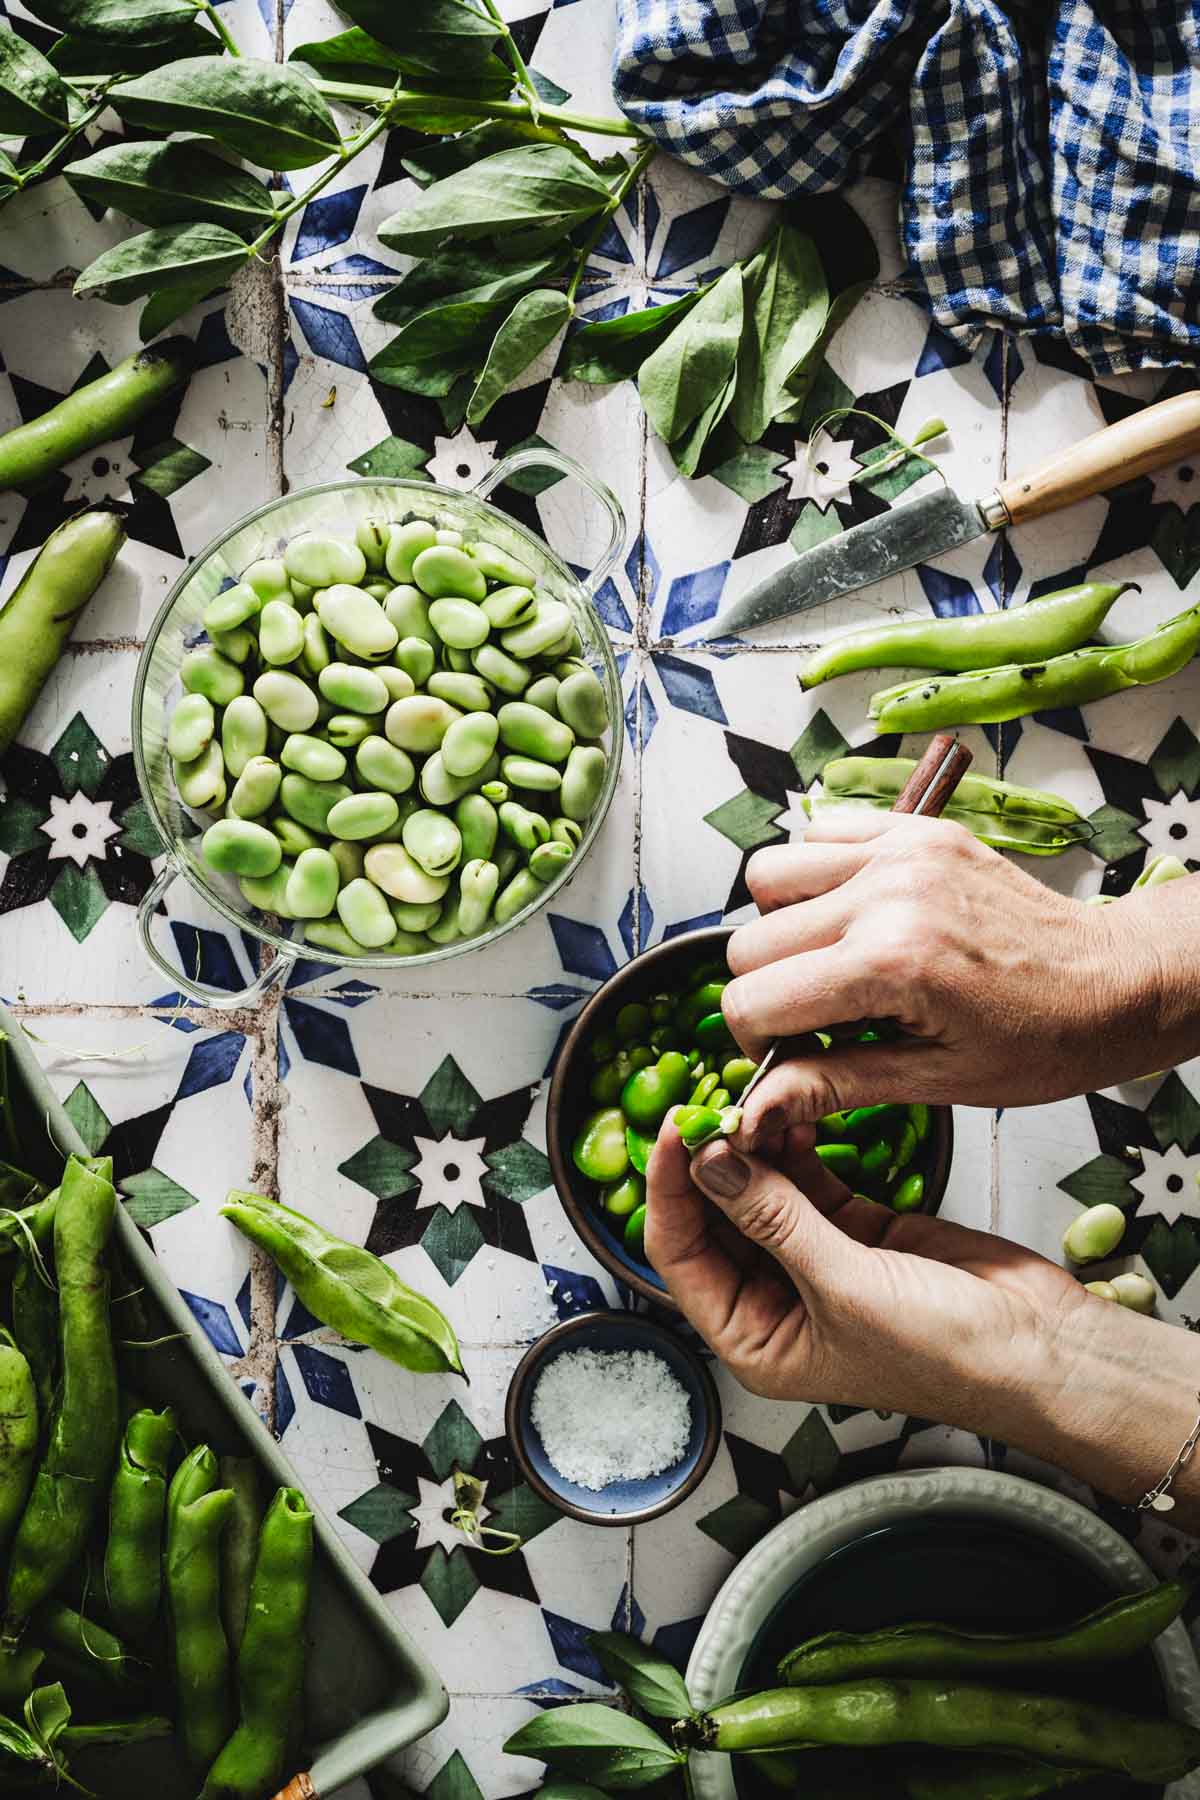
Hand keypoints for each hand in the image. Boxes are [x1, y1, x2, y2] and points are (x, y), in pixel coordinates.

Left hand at [645, 1118, 1080, 1416]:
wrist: (1042, 1348)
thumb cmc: (947, 1354)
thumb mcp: (843, 1287)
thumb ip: (773, 1218)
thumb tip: (709, 1161)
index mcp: (754, 1339)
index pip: (681, 1255)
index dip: (669, 1190)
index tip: (678, 1129)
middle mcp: (776, 1303)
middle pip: (714, 1217)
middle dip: (708, 1160)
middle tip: (708, 1101)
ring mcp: (816, 1262)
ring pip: (760, 1190)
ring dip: (752, 1145)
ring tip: (749, 1098)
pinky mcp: (857, 1228)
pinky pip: (807, 1178)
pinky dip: (795, 1145)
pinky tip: (788, 1113)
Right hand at [721, 811, 1172, 1141]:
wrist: (1115, 983)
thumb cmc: (1043, 1040)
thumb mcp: (935, 1082)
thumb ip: (831, 1083)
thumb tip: (755, 1109)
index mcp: (891, 965)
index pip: (751, 999)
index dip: (755, 1040)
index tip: (788, 1053)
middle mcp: (887, 896)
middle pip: (748, 941)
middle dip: (765, 988)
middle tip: (815, 1014)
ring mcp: (901, 853)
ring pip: (769, 875)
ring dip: (781, 922)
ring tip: (829, 957)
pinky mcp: (917, 831)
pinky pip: (822, 833)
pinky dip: (818, 872)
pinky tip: (853, 913)